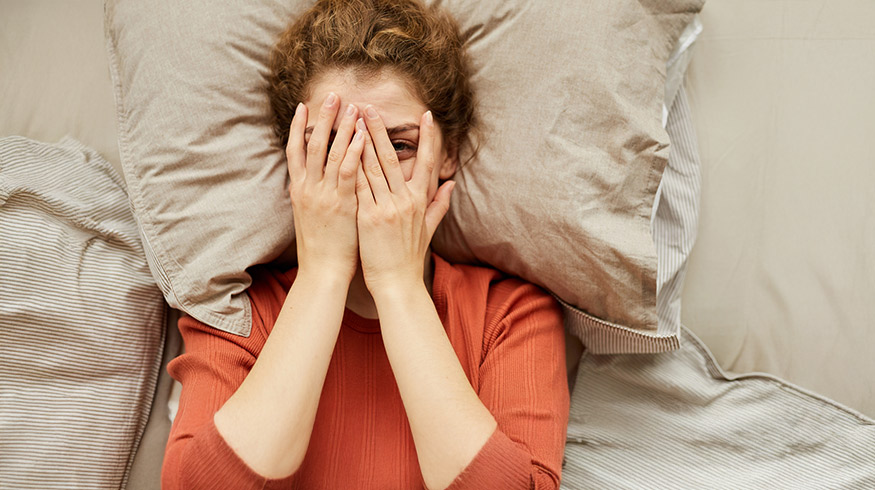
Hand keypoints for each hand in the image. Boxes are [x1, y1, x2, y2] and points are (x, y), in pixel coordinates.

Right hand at [286, 93, 364, 280]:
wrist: (322, 272)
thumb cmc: (321, 248)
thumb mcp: (309, 216)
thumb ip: (313, 194)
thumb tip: (315, 180)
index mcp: (299, 190)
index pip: (295, 151)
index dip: (298, 127)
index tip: (304, 106)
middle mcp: (307, 188)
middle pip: (313, 145)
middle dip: (323, 118)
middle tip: (332, 94)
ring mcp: (323, 195)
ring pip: (331, 153)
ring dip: (342, 127)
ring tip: (351, 105)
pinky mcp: (340, 204)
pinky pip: (347, 172)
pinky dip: (354, 152)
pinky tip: (362, 135)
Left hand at [354, 106, 455, 291]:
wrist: (397, 284)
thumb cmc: (409, 257)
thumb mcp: (429, 229)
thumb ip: (439, 204)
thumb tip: (451, 184)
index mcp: (420, 201)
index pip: (426, 163)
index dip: (429, 139)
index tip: (427, 116)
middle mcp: (405, 201)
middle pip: (392, 158)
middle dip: (380, 130)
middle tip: (370, 107)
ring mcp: (386, 208)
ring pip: (372, 167)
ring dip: (361, 141)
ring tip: (352, 121)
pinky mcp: (368, 217)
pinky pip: (357, 186)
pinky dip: (350, 167)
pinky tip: (340, 150)